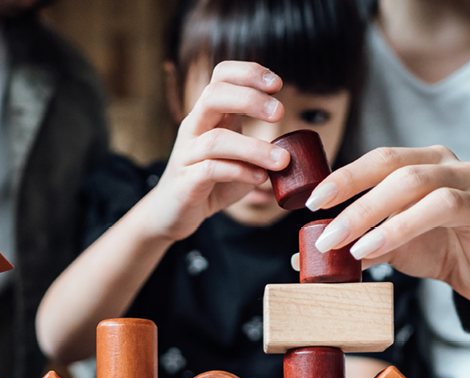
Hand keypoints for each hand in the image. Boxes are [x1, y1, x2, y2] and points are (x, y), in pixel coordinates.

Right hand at [138, 61, 289, 241]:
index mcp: (208, 115)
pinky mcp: (185, 181)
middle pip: (214, 95)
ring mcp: (187, 154)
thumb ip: (259, 148)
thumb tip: (296, 148)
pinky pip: (211, 170)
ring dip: (254, 148)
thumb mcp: (238, 158)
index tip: (277, 84)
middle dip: (250, 99)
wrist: (173, 213)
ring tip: (282, 160)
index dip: (248, 72)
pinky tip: (260, 178)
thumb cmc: (210, 182)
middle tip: (279, 113)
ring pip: (216, 139)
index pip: (221, 76)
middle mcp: (194, 128)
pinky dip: (240, 172)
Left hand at [305, 145, 469, 303]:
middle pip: (408, 178)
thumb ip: (352, 241)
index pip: (383, 160)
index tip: (313, 202)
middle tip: (328, 237)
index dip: (347, 178)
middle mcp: (458, 172)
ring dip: (399, 226)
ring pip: (443, 202)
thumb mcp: (386, 241)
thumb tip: (301, 254)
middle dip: (362, 208)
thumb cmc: (432, 245)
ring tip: (363, 251)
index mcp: (428, 163)